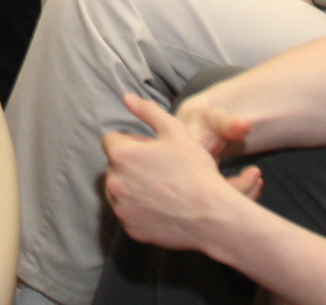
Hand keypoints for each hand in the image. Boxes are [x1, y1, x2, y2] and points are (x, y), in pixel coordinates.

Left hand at [101, 95, 259, 252]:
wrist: (212, 215)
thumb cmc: (195, 170)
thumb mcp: (175, 132)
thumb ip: (148, 111)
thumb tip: (127, 97)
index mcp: (121, 155)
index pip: (113, 140)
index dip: (134, 142)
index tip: (153, 151)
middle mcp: (114, 182)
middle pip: (115, 166)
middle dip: (131, 164)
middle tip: (160, 170)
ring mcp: (121, 208)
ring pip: (119, 190)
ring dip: (132, 186)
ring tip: (162, 188)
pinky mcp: (130, 229)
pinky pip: (128, 213)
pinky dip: (139, 210)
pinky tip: (162, 207)